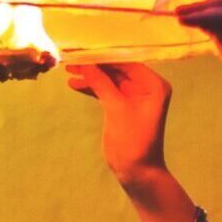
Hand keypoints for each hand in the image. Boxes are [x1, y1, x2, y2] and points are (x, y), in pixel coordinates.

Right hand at [65, 62, 171, 184]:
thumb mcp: (116, 109)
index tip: (83, 49)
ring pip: (109, 79)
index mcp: (153, 84)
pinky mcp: (122, 106)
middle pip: (117, 68)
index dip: (104, 55)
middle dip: (95, 64)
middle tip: (72, 58)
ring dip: (90, 75)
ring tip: (68, 70)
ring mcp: (133, 96)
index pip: (127, 62)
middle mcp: (146, 87)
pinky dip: (91, 87)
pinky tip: (74, 84)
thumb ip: (101, 83)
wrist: (136, 172)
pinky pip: (105, 91)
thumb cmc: (132, 141)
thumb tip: (84, 63)